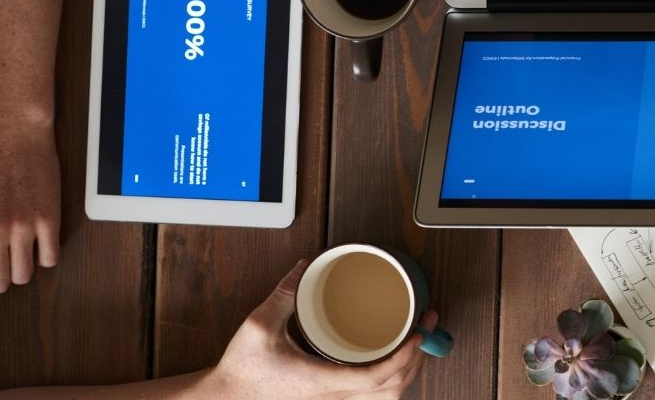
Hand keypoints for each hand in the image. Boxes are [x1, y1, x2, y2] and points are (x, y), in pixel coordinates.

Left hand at [0, 116, 60, 292]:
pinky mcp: (48, 219)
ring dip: (23, 267)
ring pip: (25, 275)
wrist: (15, 133)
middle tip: (3, 262)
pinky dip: (45, 256)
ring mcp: (22, 227)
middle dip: (0, 277)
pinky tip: (40, 242)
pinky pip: (50, 257)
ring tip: (22, 252)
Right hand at [204, 261, 437, 399]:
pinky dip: (390, 380)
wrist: (226, 397)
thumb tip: (304, 268)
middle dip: (416, 361)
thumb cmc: (241, 369)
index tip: (417, 334)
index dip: (403, 357)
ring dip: (407, 373)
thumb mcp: (258, 325)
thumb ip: (283, 293)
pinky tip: (394, 360)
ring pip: (384, 399)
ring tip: (417, 342)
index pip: (376, 377)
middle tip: (427, 329)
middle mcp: (331, 397)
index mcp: (321, 380)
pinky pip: (371, 397)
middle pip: (390, 392)